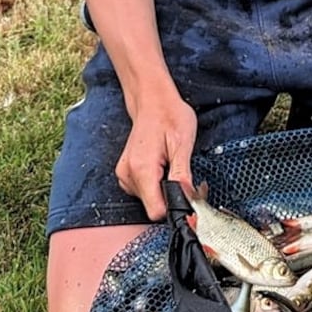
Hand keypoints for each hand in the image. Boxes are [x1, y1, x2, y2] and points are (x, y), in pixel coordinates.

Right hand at [115, 91, 196, 220]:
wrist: (152, 100)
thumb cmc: (169, 115)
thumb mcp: (183, 143)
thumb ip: (183, 175)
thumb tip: (187, 199)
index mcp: (142, 169)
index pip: (156, 211)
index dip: (175, 206)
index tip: (187, 195)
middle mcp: (128, 174)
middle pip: (153, 206)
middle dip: (171, 196)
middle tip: (183, 174)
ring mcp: (124, 174)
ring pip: (148, 199)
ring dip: (163, 189)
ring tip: (171, 165)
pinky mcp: (125, 173)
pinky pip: (143, 190)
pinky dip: (155, 183)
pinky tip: (161, 166)